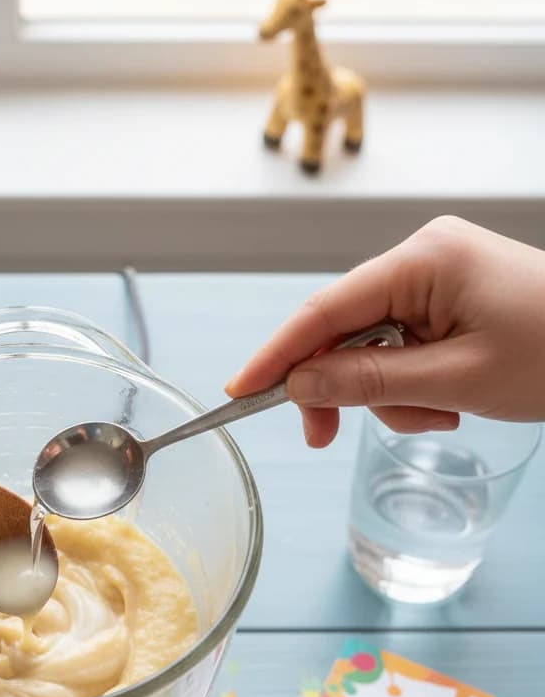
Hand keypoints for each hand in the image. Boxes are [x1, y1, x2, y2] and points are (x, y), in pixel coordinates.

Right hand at [225, 217, 544, 446]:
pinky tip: (446, 402)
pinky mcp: (446, 299)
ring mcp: (435, 278)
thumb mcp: (456, 380)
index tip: (240, 391)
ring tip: (438, 417)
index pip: (326, 309)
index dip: (278, 353)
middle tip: (327, 438)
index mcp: (424, 259)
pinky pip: (399, 347)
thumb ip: (368, 381)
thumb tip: (299, 384)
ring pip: (369, 347)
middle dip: (342, 387)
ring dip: (388, 394)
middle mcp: (422, 258)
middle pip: (342, 330)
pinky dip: (409, 385)